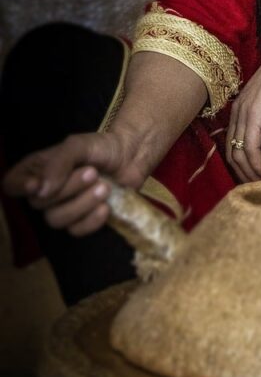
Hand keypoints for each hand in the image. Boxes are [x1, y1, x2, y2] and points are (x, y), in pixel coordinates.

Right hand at [2, 129, 146, 235]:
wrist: (131, 157)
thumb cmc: (102, 147)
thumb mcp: (78, 145)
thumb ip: (57, 163)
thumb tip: (39, 189)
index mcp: (38, 168)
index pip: (11, 184)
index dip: (20, 187)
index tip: (38, 185)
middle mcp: (46, 190)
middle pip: (39, 203)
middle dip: (68, 189)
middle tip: (93, 172)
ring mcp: (63, 207)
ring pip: (57, 220)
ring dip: (83, 203)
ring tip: (104, 187)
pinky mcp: (81, 221)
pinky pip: (76, 231)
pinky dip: (92, 220)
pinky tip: (106, 206)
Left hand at [226, 30, 260, 182]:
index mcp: (240, 109)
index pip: (233, 145)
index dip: (243, 166)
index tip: (257, 179)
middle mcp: (236, 112)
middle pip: (232, 154)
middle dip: (244, 176)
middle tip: (259, 190)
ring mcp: (243, 113)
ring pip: (240, 155)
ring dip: (252, 175)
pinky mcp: (254, 115)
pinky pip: (251, 149)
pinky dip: (258, 166)